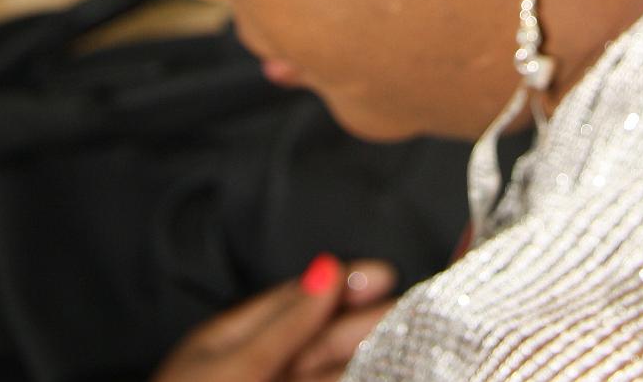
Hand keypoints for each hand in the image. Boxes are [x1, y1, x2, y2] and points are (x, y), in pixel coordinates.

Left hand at [151, 256, 396, 381]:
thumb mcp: (231, 369)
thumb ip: (283, 326)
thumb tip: (326, 271)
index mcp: (228, 345)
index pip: (294, 301)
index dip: (340, 285)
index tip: (384, 276)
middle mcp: (254, 373)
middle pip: (318, 340)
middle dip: (364, 322)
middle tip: (414, 310)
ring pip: (328, 375)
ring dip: (366, 359)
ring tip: (411, 344)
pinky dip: (352, 380)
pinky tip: (379, 375)